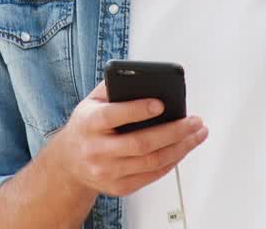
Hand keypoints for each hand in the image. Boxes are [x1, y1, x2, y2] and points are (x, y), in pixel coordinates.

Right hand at [44, 80, 207, 197]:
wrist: (69, 164)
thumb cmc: (86, 127)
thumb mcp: (90, 102)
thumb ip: (113, 88)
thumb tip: (144, 78)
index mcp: (89, 123)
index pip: (113, 116)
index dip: (138, 110)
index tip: (161, 103)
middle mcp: (96, 150)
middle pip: (141, 143)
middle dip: (174, 131)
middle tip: (194, 121)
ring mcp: (107, 172)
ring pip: (152, 161)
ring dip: (180, 148)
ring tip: (196, 134)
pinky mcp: (119, 187)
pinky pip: (152, 175)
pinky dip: (171, 162)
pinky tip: (182, 149)